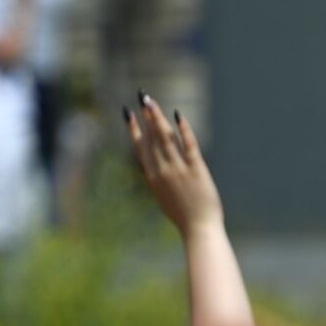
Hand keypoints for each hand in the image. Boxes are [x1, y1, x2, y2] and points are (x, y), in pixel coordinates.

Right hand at [125, 92, 223, 237]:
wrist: (199, 229)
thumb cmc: (184, 217)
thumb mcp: (165, 197)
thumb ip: (161, 180)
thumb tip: (158, 165)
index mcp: (153, 178)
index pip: (140, 148)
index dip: (133, 129)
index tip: (127, 113)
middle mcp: (162, 171)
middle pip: (151, 138)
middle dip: (145, 116)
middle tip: (142, 96)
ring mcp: (178, 170)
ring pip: (165, 138)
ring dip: (158, 118)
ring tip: (152, 101)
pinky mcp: (196, 170)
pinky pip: (188, 145)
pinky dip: (183, 129)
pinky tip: (178, 115)